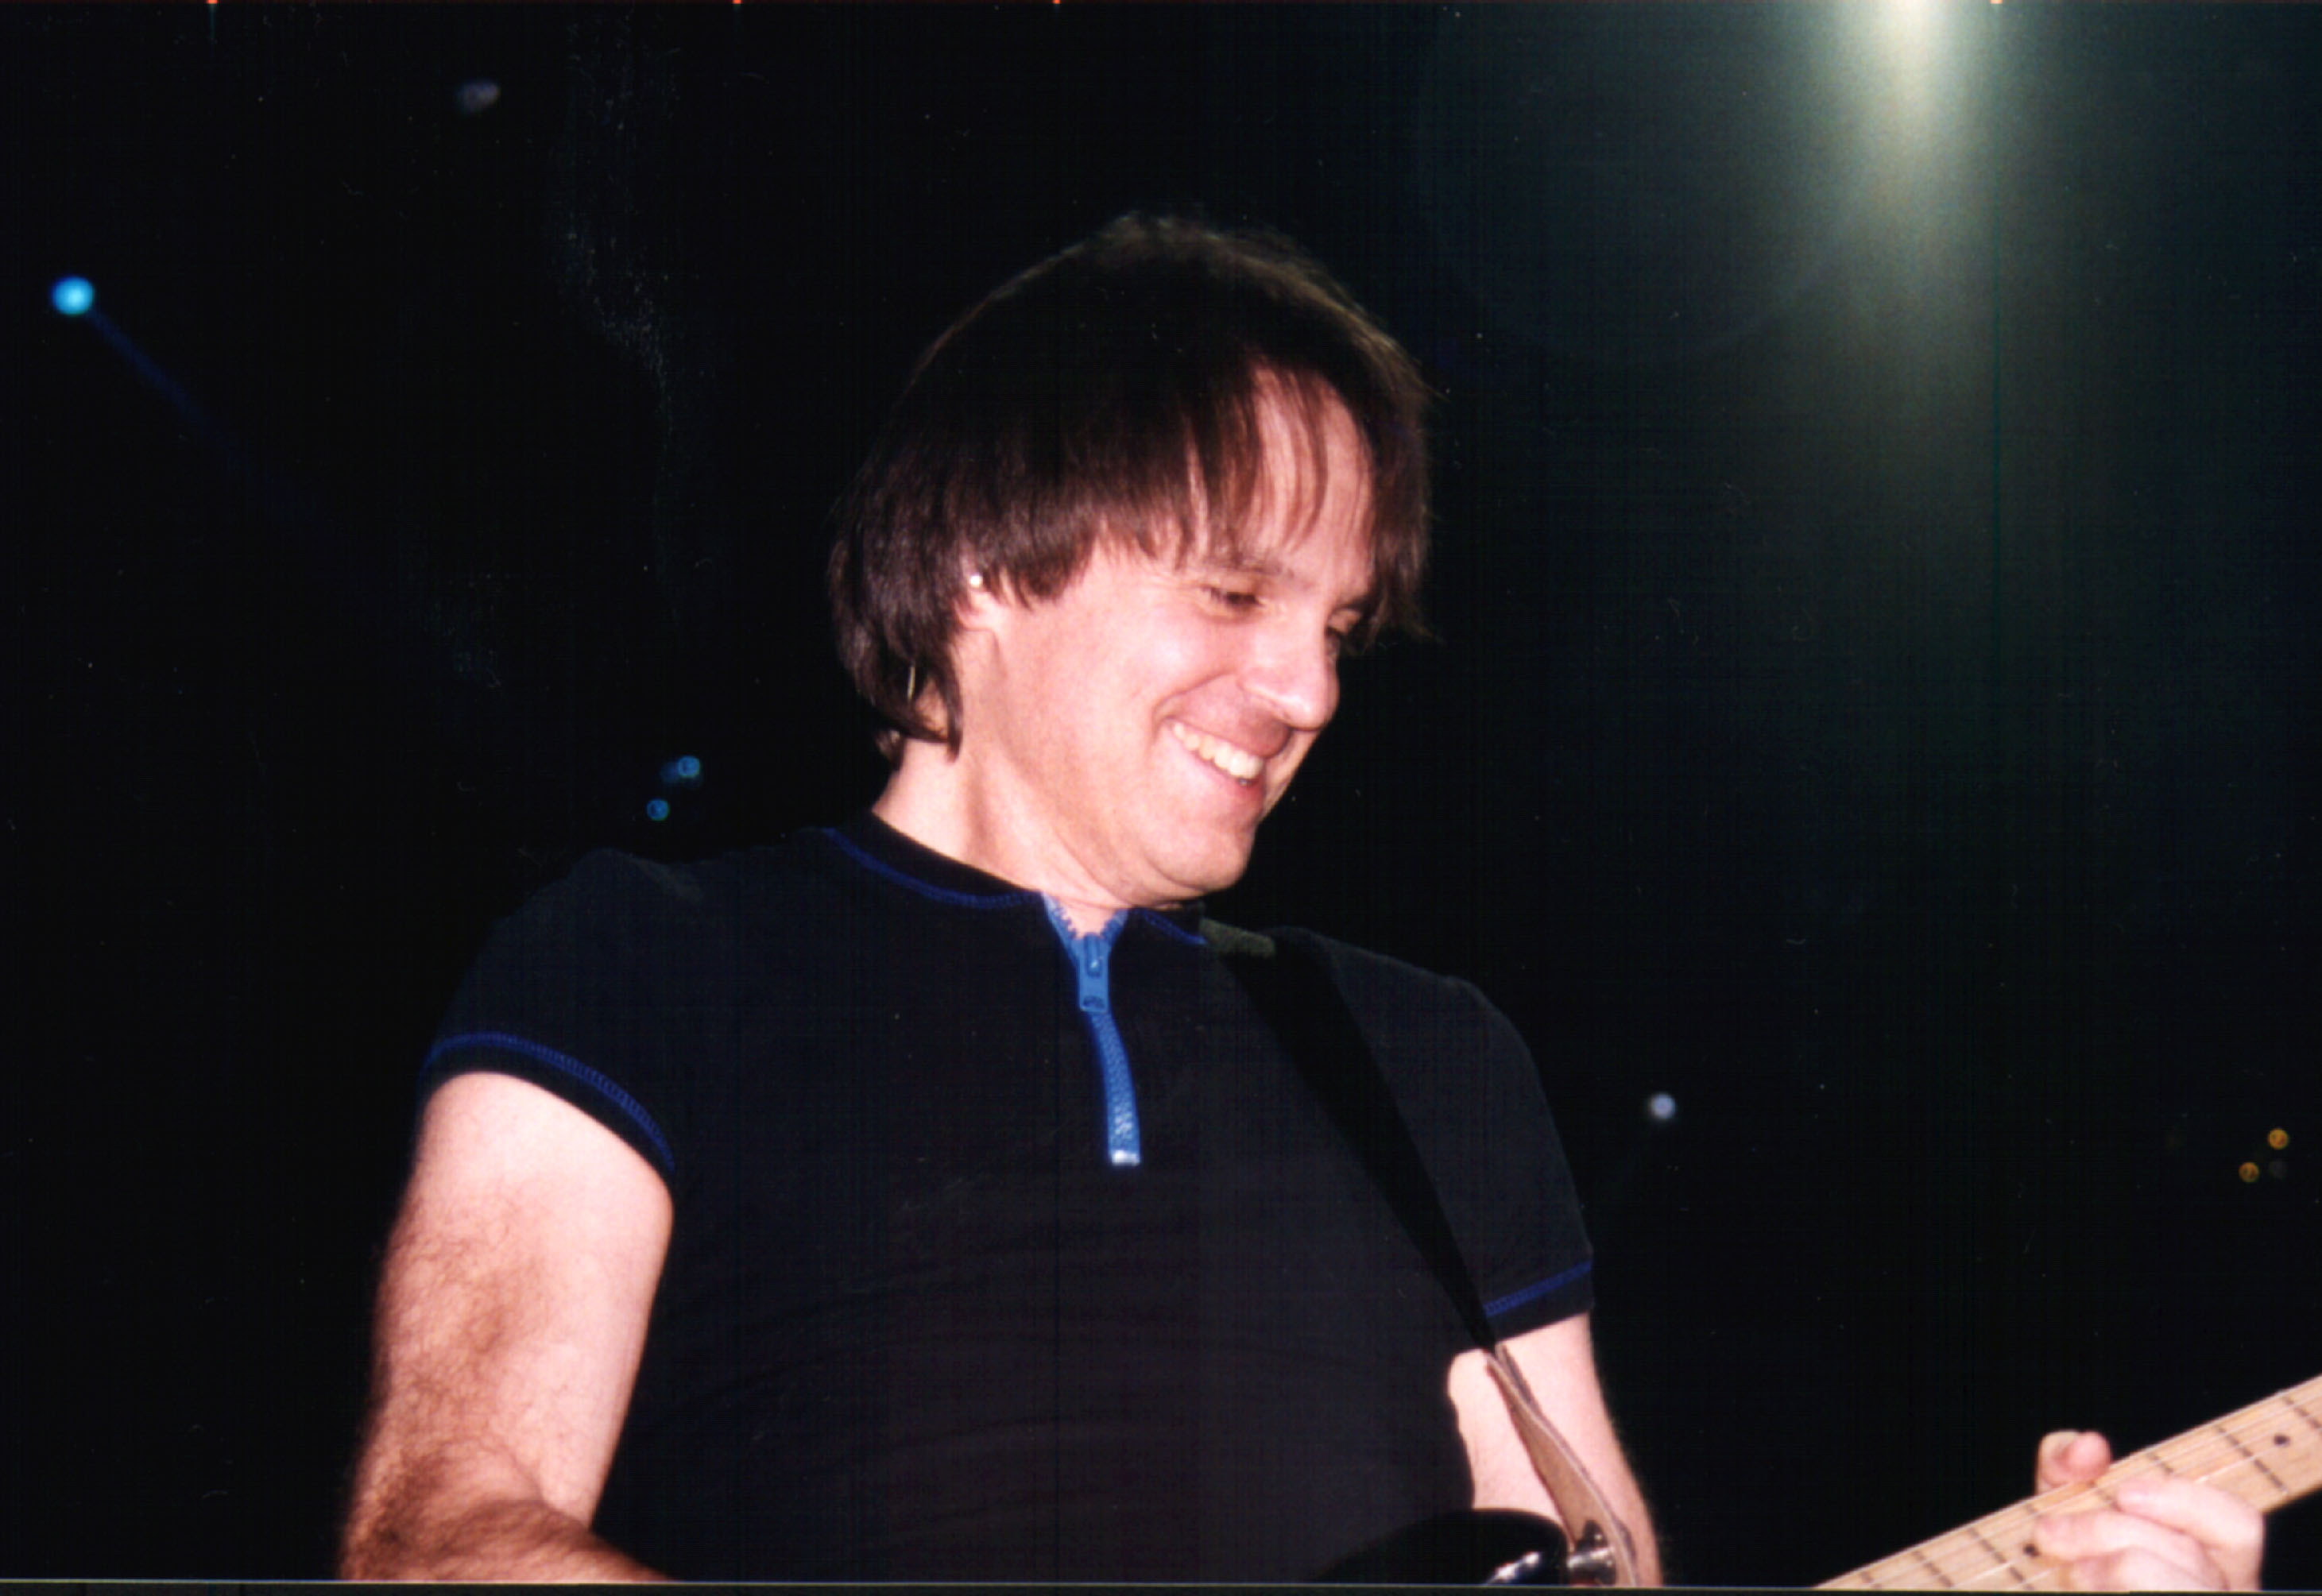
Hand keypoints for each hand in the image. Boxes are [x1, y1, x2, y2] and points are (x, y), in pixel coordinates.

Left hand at [2030, 1430, 2264, 1590]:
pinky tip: (2075, 1593)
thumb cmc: (2061, 1567)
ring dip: (2111, 1574)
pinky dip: (2105, 1594)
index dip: (2185, 1502)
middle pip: (2189, 1556)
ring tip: (2069, 1576)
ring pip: (2170, 1588)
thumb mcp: (2064, 1512)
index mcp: (2211, 1566)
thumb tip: (2088, 1446)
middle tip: (2049, 1533)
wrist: (2025, 1594)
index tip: (2122, 1492)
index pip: (2238, 1527)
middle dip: (2107, 1533)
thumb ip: (2070, 1470)